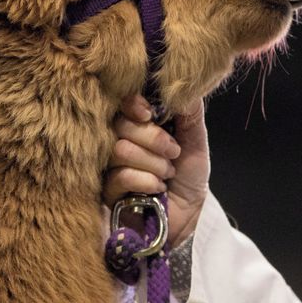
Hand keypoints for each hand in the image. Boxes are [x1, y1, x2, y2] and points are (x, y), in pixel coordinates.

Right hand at [103, 94, 209, 247]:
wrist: (188, 216)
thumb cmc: (188, 176)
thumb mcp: (196, 142)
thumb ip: (190, 114)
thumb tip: (184, 86)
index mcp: (139, 124)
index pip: (123, 102)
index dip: (134, 103)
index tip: (150, 113)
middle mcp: (120, 140)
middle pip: (121, 124)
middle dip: (154, 139)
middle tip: (174, 152)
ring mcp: (109, 166)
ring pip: (120, 149)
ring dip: (153, 163)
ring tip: (167, 174)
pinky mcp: (106, 191)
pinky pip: (120, 176)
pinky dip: (146, 180)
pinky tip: (157, 189)